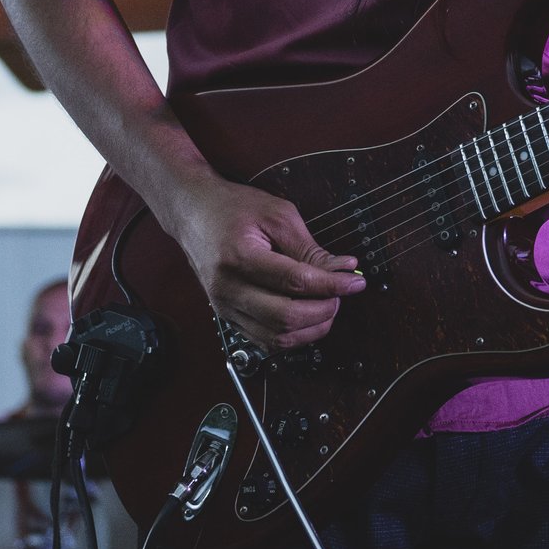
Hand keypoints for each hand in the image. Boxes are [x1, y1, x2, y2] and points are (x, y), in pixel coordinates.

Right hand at [162, 174, 364, 349]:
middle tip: (341, 294)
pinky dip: (292, 335)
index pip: (295, 282)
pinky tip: (308, 317)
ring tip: (328, 304)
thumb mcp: (278, 216)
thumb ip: (310, 248)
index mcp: (239, 257)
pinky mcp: (227, 317)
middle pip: (286, 318)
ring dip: (311, 328)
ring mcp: (224, 307)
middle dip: (324, 310)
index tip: (355, 281)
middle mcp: (228, 288)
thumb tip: (343, 270)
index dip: (332, 285)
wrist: (193, 213)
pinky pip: (265, 340)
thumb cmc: (233, 208)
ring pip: (276, 337)